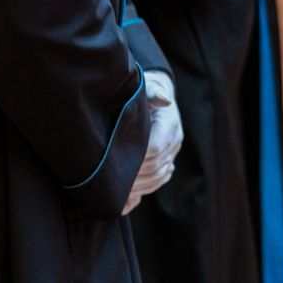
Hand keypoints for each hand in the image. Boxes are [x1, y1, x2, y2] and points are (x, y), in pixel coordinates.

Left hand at [123, 71, 182, 214]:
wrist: (154, 98)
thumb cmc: (144, 93)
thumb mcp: (147, 88)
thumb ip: (152, 93)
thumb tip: (163, 100)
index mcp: (170, 124)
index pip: (154, 148)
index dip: (135, 157)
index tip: (112, 160)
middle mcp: (175, 141)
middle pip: (156, 166)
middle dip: (133, 175)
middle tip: (107, 180)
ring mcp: (172, 153)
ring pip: (158, 177)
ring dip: (138, 185)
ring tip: (115, 189)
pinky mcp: (167, 161)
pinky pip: (159, 180)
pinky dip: (144, 188)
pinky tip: (128, 194)